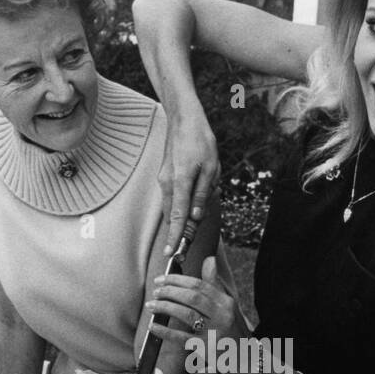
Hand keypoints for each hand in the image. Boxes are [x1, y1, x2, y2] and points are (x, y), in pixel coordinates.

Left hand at [147, 257, 245, 373]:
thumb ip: (214, 285)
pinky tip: (154, 326)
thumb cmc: (231, 328)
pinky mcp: (206, 349)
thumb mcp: (227, 305)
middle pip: (192, 297)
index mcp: (226, 302)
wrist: (246, 357)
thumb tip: (209, 259)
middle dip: (170, 291)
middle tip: (156, 291)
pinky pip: (182, 338)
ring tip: (152, 305)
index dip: (178, 280)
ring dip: (166, 307)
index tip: (162, 279)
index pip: (199, 285)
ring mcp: (214, 332)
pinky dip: (165, 332)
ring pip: (186, 314)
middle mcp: (222, 315)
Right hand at [160, 115, 220, 253]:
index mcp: (180, 182)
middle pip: (173, 216)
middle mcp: (167, 184)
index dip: (175, 237)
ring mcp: (163, 181)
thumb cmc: (200, 140)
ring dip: (182, 219)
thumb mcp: (210, 168)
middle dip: (178, 234)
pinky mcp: (165, 177)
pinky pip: (173, 198)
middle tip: (184, 248)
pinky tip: (193, 200)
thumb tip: (196, 216)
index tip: (170, 254)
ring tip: (193, 220)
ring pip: (172, 208)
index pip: (178, 217)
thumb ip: (203, 194)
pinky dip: (180, 207)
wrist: (183, 119)